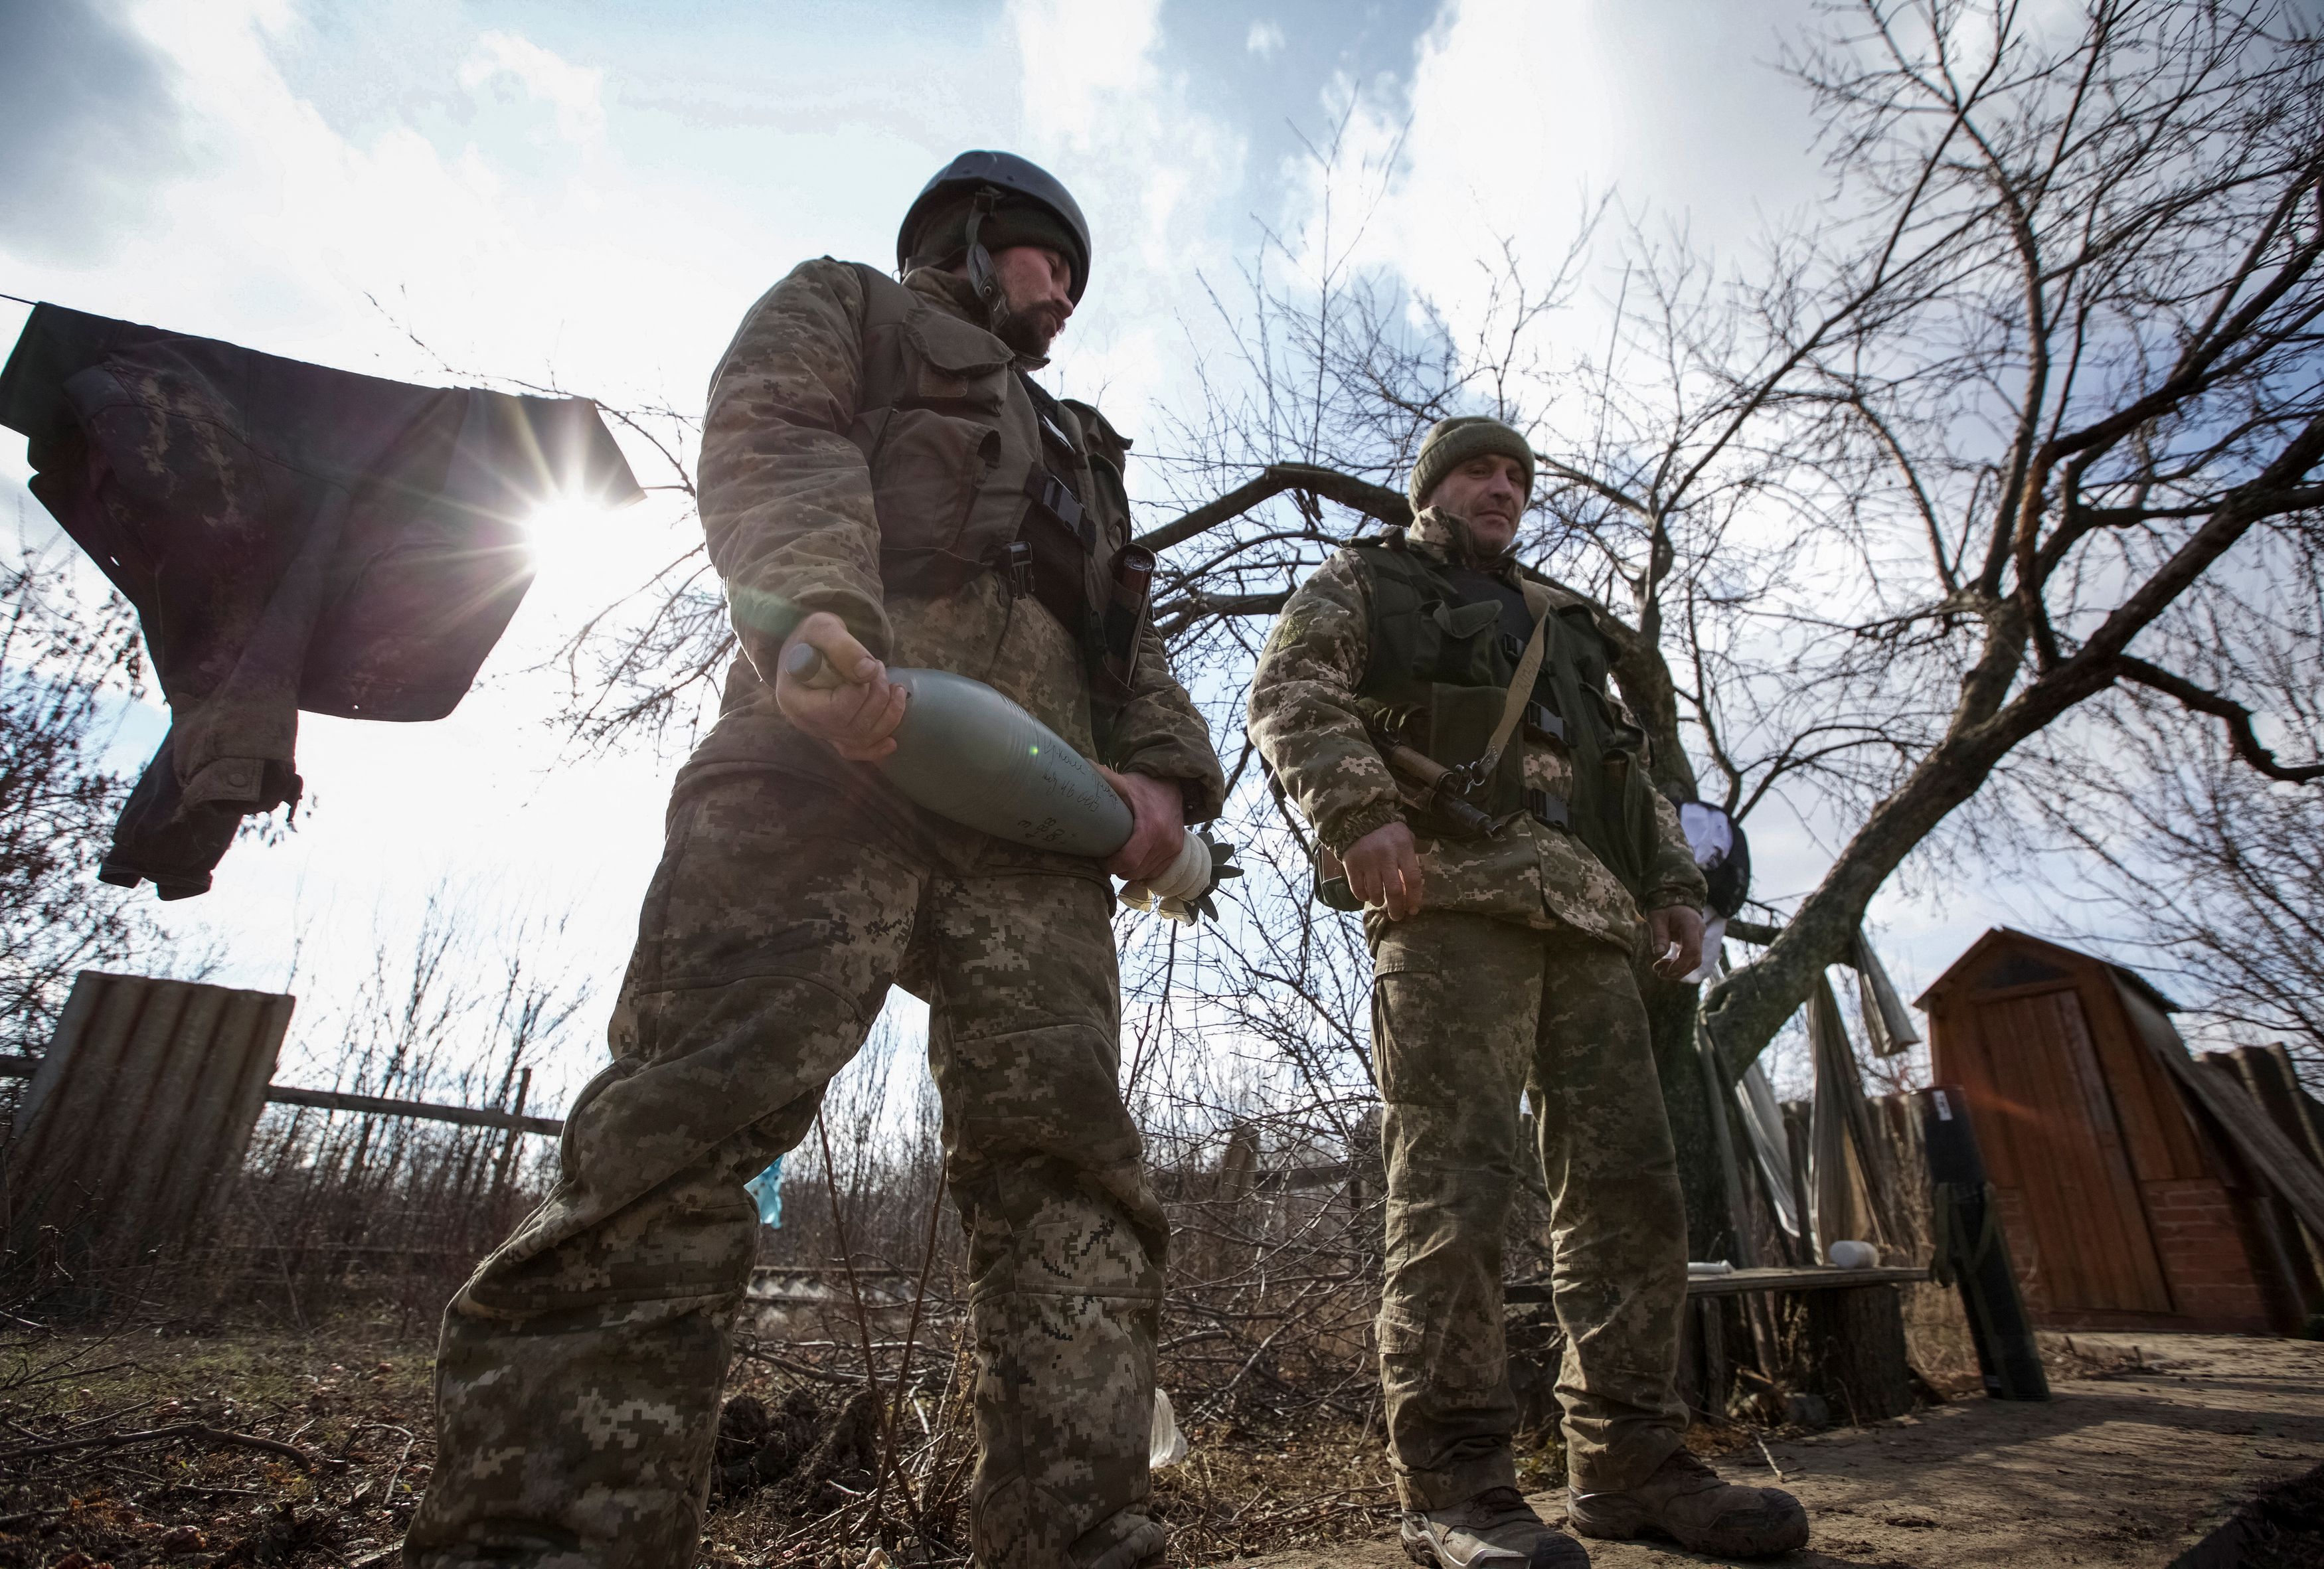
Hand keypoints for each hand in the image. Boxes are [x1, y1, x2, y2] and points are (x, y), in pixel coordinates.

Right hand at [773, 612, 907, 761]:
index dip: (860, 691)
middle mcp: (805, 722)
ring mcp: (821, 731)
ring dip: (887, 716)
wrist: (807, 648)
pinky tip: (892, 742)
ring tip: (896, 688)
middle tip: (881, 669)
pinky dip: (875, 749)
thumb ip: (843, 647)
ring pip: (859, 739)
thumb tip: (869, 672)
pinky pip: (854, 751)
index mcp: (794, 698)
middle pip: (851, 727)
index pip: (834, 710)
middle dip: (878, 698)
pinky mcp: (834, 734)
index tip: (870, 665)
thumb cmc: (811, 638)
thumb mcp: (822, 628)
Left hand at [1098, 767, 1183, 880]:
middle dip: (1118, 869)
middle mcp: (1165, 842)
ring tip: (1119, 860)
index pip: (1128, 860)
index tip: (1100, 859)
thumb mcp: (1125, 783)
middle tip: (1106, 859)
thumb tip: (1082, 766)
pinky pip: (1156, 872)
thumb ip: (1104, 777)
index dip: (1111, 864)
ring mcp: (1173, 848)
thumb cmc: (1146, 786)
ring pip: (1145, 874)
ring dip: (1130, 871)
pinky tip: (1134, 860)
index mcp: (1151, 828)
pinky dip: (1143, 870)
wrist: (1175, 785)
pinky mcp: (1177, 851)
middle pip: (1135, 871)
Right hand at [1342, 820, 1422, 919]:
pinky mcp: (1351, 865)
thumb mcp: (1405, 838)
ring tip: (1381, 902)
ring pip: (1375, 893)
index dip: (1414, 898)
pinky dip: (1363, 897)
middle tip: (1397, 916)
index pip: (1413, 879)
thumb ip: (1411, 859)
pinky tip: (1367, 895)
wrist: (1358, 820)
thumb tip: (1413, 888)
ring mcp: (1367, 861)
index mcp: (1403, 848)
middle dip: (1397, 909)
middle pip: (1394, 891)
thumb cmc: (1387, 832)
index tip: (1413, 910)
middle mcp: (1385, 855)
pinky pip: (1357, 889)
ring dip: (1379, 902)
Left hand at [1649, 904, 1706, 979]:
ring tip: (1659, 971)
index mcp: (1690, 924)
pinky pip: (1691, 957)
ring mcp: (1699, 937)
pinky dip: (1679, 964)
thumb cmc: (1664, 907)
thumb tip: (1659, 954)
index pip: (1692, 949)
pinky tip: (1665, 966)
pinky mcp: (1695, 942)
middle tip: (1659, 973)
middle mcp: (1699, 932)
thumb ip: (1659, 934)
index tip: (1665, 970)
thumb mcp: (1656, 917)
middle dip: (1678, 970)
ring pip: (1695, 961)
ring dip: (1678, 970)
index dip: (1680, 963)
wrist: (1674, 900)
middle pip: (1696, 959)